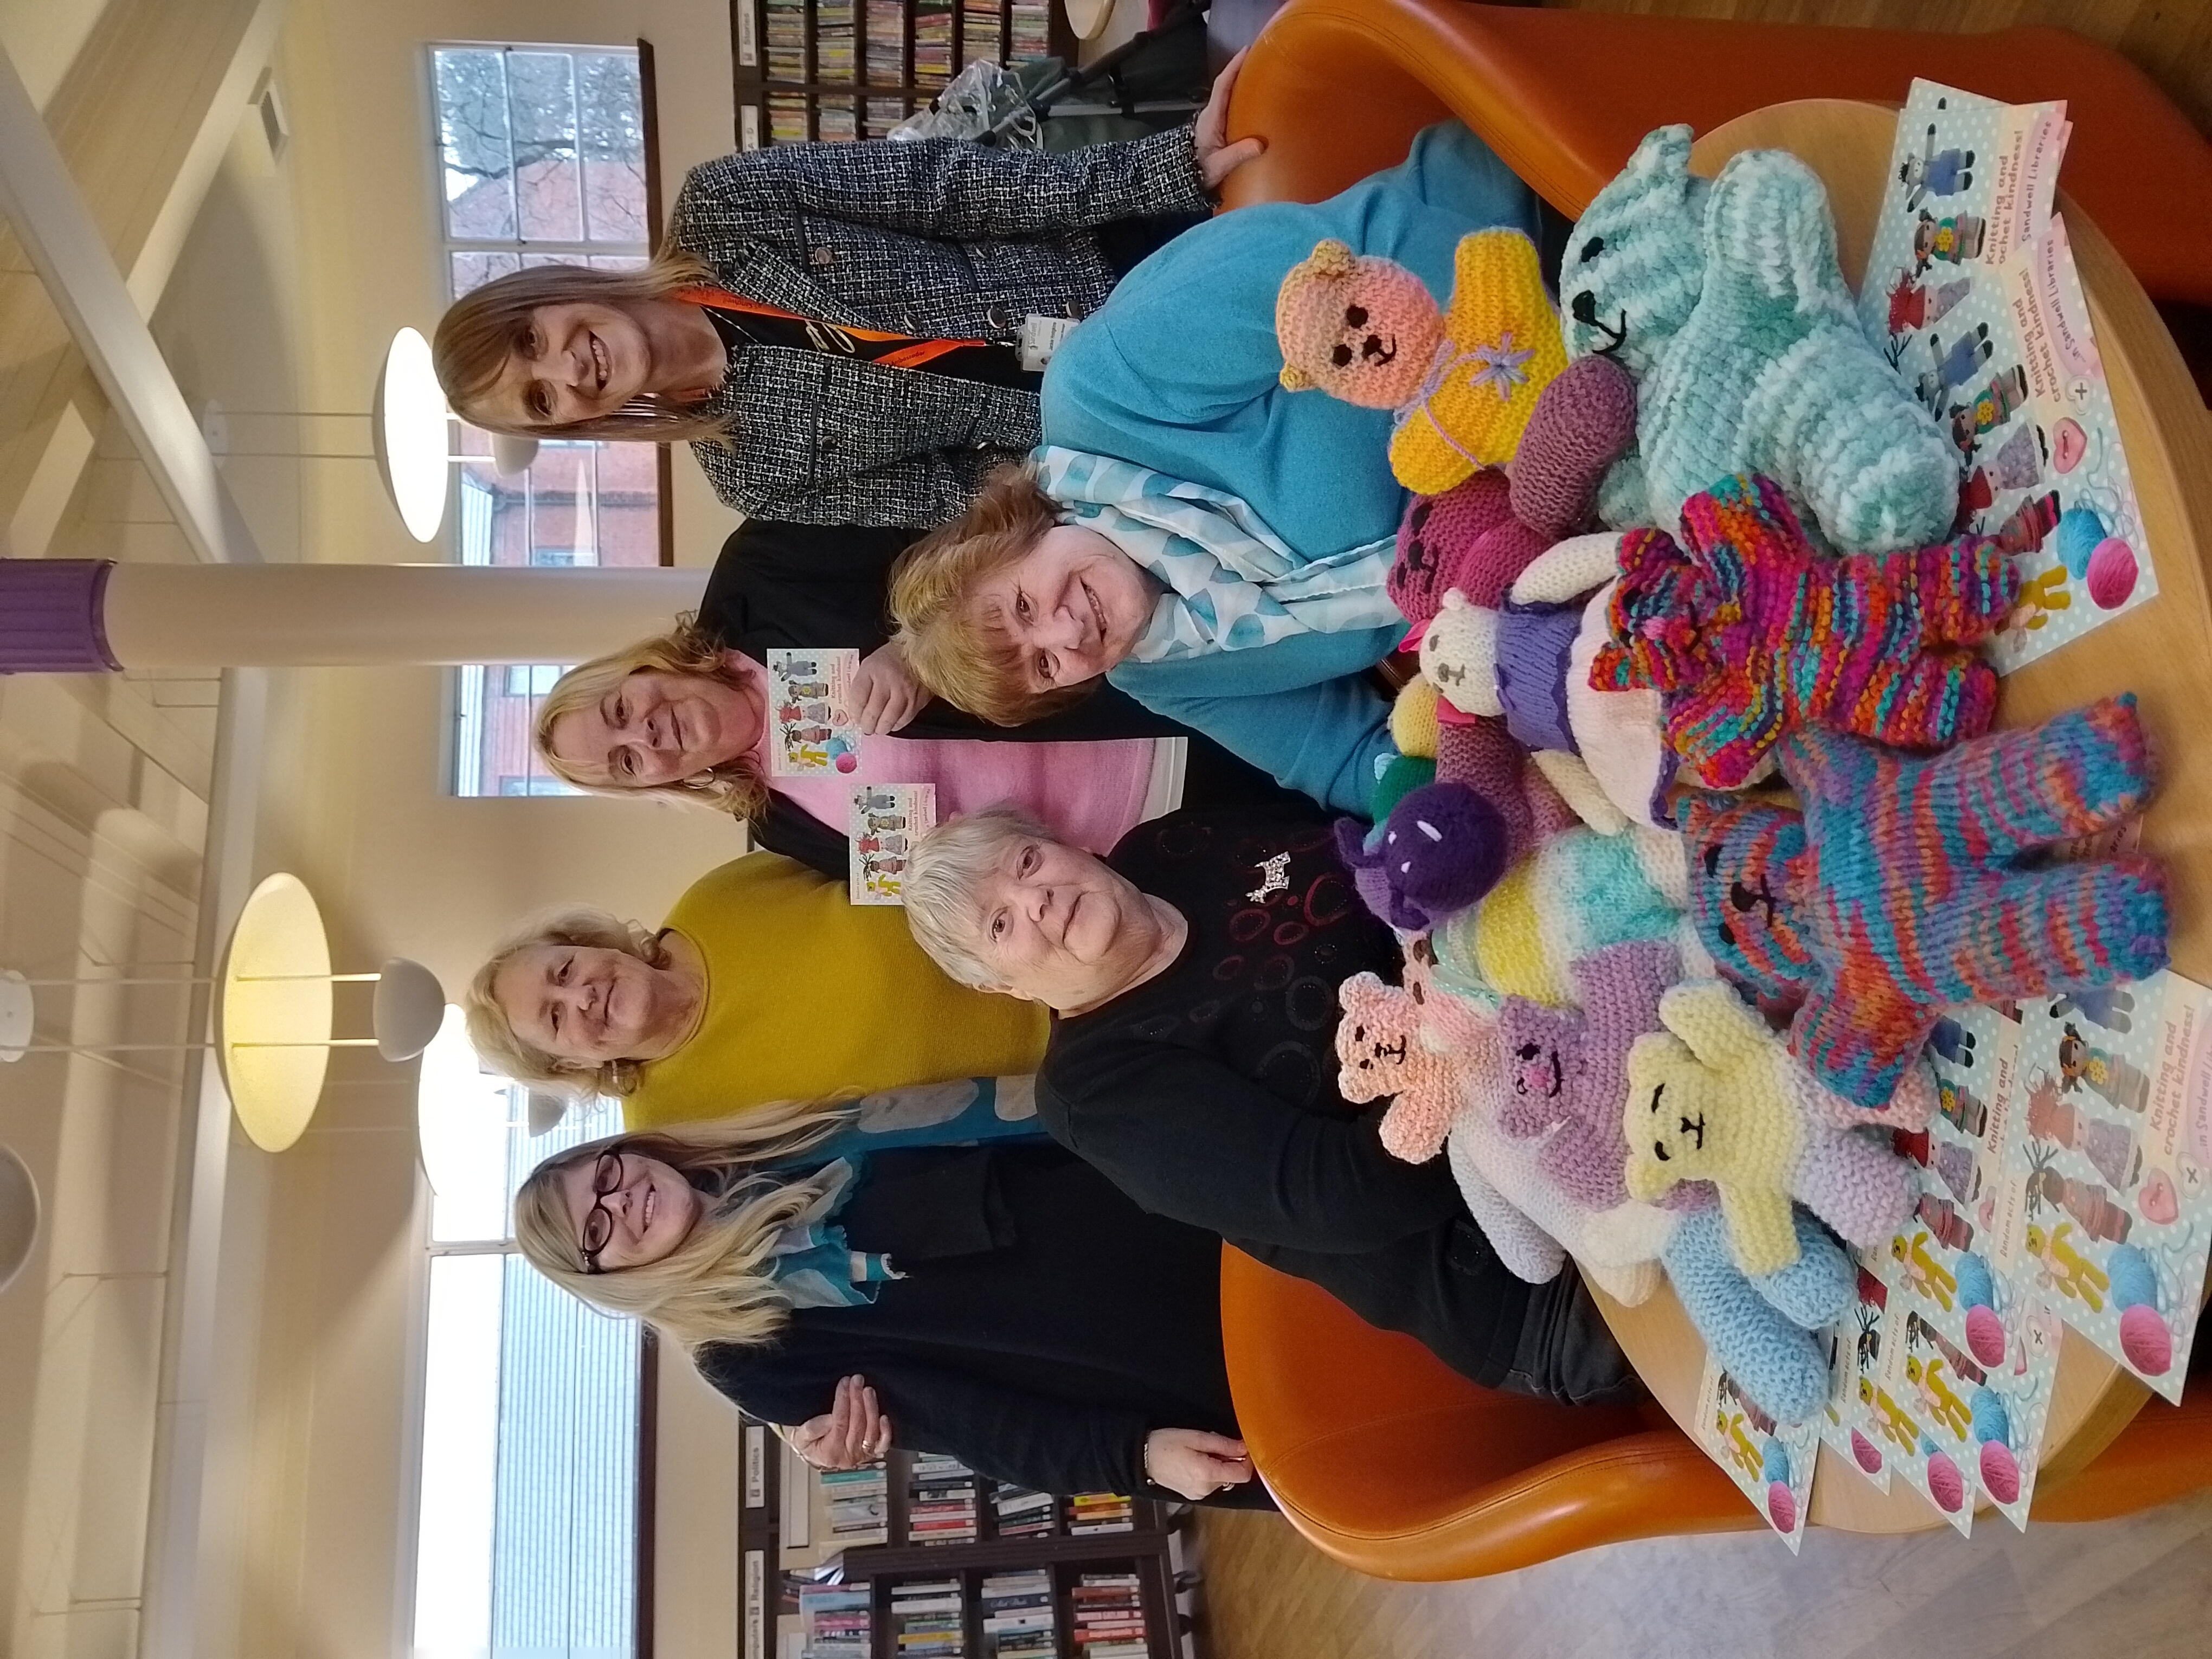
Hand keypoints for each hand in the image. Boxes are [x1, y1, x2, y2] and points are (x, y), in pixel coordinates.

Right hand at [790, 1375, 893, 1468]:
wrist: (815, 1453)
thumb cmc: (809, 1442)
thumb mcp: (800, 1436)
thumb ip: (812, 1429)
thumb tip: (829, 1419)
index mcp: (830, 1452)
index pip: (839, 1423)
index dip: (843, 1401)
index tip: (844, 1383)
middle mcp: (848, 1455)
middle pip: (857, 1425)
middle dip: (857, 1399)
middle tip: (856, 1381)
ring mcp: (862, 1454)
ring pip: (871, 1431)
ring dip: (871, 1408)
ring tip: (867, 1390)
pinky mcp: (872, 1451)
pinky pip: (883, 1443)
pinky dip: (886, 1431)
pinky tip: (884, 1417)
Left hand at [851, 642, 926, 735]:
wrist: (920, 649)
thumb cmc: (891, 658)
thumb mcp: (871, 664)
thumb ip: (862, 685)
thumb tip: (856, 710)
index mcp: (873, 669)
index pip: (859, 698)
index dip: (855, 712)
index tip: (855, 718)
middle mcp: (889, 680)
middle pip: (873, 711)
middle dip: (867, 724)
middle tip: (866, 728)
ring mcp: (906, 690)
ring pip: (890, 718)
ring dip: (881, 728)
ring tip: (878, 730)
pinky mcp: (920, 698)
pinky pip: (906, 718)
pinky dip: (897, 724)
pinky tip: (893, 724)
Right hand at [1144, 1427, 1253, 1499]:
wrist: (1142, 1457)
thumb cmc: (1167, 1443)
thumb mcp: (1196, 1437)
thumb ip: (1223, 1445)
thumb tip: (1244, 1448)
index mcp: (1208, 1475)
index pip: (1242, 1475)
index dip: (1247, 1460)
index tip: (1241, 1446)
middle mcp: (1206, 1490)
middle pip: (1232, 1476)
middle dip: (1229, 1459)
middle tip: (1213, 1443)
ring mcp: (1199, 1495)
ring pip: (1222, 1479)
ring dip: (1219, 1465)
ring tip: (1201, 1450)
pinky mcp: (1192, 1495)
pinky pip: (1210, 1483)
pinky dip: (1210, 1471)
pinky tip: (1196, 1460)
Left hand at [1193, 49, 1265, 191]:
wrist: (1184, 177)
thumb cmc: (1199, 171)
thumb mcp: (1218, 166)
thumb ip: (1237, 155)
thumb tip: (1260, 145)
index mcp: (1211, 118)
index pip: (1222, 86)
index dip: (1233, 67)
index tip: (1245, 51)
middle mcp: (1212, 113)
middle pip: (1226, 84)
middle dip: (1240, 68)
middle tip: (1259, 55)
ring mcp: (1214, 118)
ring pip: (1228, 93)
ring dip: (1241, 80)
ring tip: (1260, 70)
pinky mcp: (1218, 124)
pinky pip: (1230, 103)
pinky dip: (1240, 94)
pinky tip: (1253, 95)